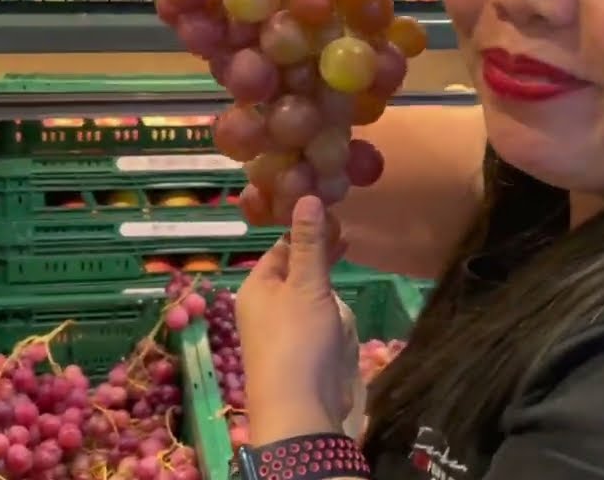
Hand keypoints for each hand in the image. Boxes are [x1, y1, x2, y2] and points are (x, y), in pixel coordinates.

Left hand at [236, 196, 355, 445]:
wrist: (300, 410)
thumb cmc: (298, 339)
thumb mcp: (306, 285)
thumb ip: (310, 242)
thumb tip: (306, 194)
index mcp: (256, 286)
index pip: (281, 247)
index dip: (307, 231)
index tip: (337, 217)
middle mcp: (264, 307)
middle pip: (297, 272)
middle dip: (320, 260)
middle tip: (347, 239)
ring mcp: (283, 332)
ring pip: (311, 298)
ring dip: (328, 291)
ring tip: (343, 283)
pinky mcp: (302, 354)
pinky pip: (319, 326)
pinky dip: (332, 319)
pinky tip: (343, 320)